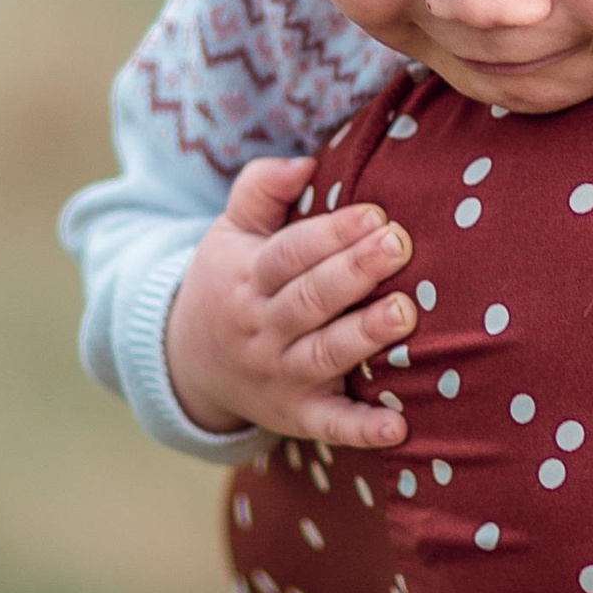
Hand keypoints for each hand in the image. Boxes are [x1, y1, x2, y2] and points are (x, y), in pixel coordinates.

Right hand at [165, 155, 418, 446]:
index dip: (331, 234)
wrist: (187, 364)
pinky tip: (398, 426)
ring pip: (322, 355)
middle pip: (309, 299)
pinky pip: (329, 425)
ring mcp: (279, 375)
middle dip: (354, 272)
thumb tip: (303, 162)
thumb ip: (260, 188)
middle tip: (400, 246)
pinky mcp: (297, 416)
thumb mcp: (229, 231)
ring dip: (363, 337)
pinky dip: (361, 429)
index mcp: (247, 278)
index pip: (290, 254)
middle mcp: (262, 329)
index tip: (375, 214)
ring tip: (404, 314)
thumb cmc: (228, 282)